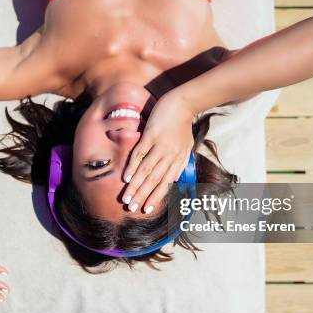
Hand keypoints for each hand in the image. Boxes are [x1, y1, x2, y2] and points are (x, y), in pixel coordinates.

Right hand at [122, 92, 194, 213]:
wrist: (182, 103)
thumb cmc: (183, 126)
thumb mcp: (186, 147)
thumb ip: (180, 164)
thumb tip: (174, 180)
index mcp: (178, 160)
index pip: (165, 184)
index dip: (155, 197)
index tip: (145, 209)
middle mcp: (169, 156)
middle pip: (154, 180)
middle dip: (142, 196)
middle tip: (131, 209)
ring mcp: (160, 145)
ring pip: (146, 170)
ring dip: (135, 186)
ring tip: (126, 198)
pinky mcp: (151, 134)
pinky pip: (140, 153)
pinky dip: (133, 166)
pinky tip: (126, 177)